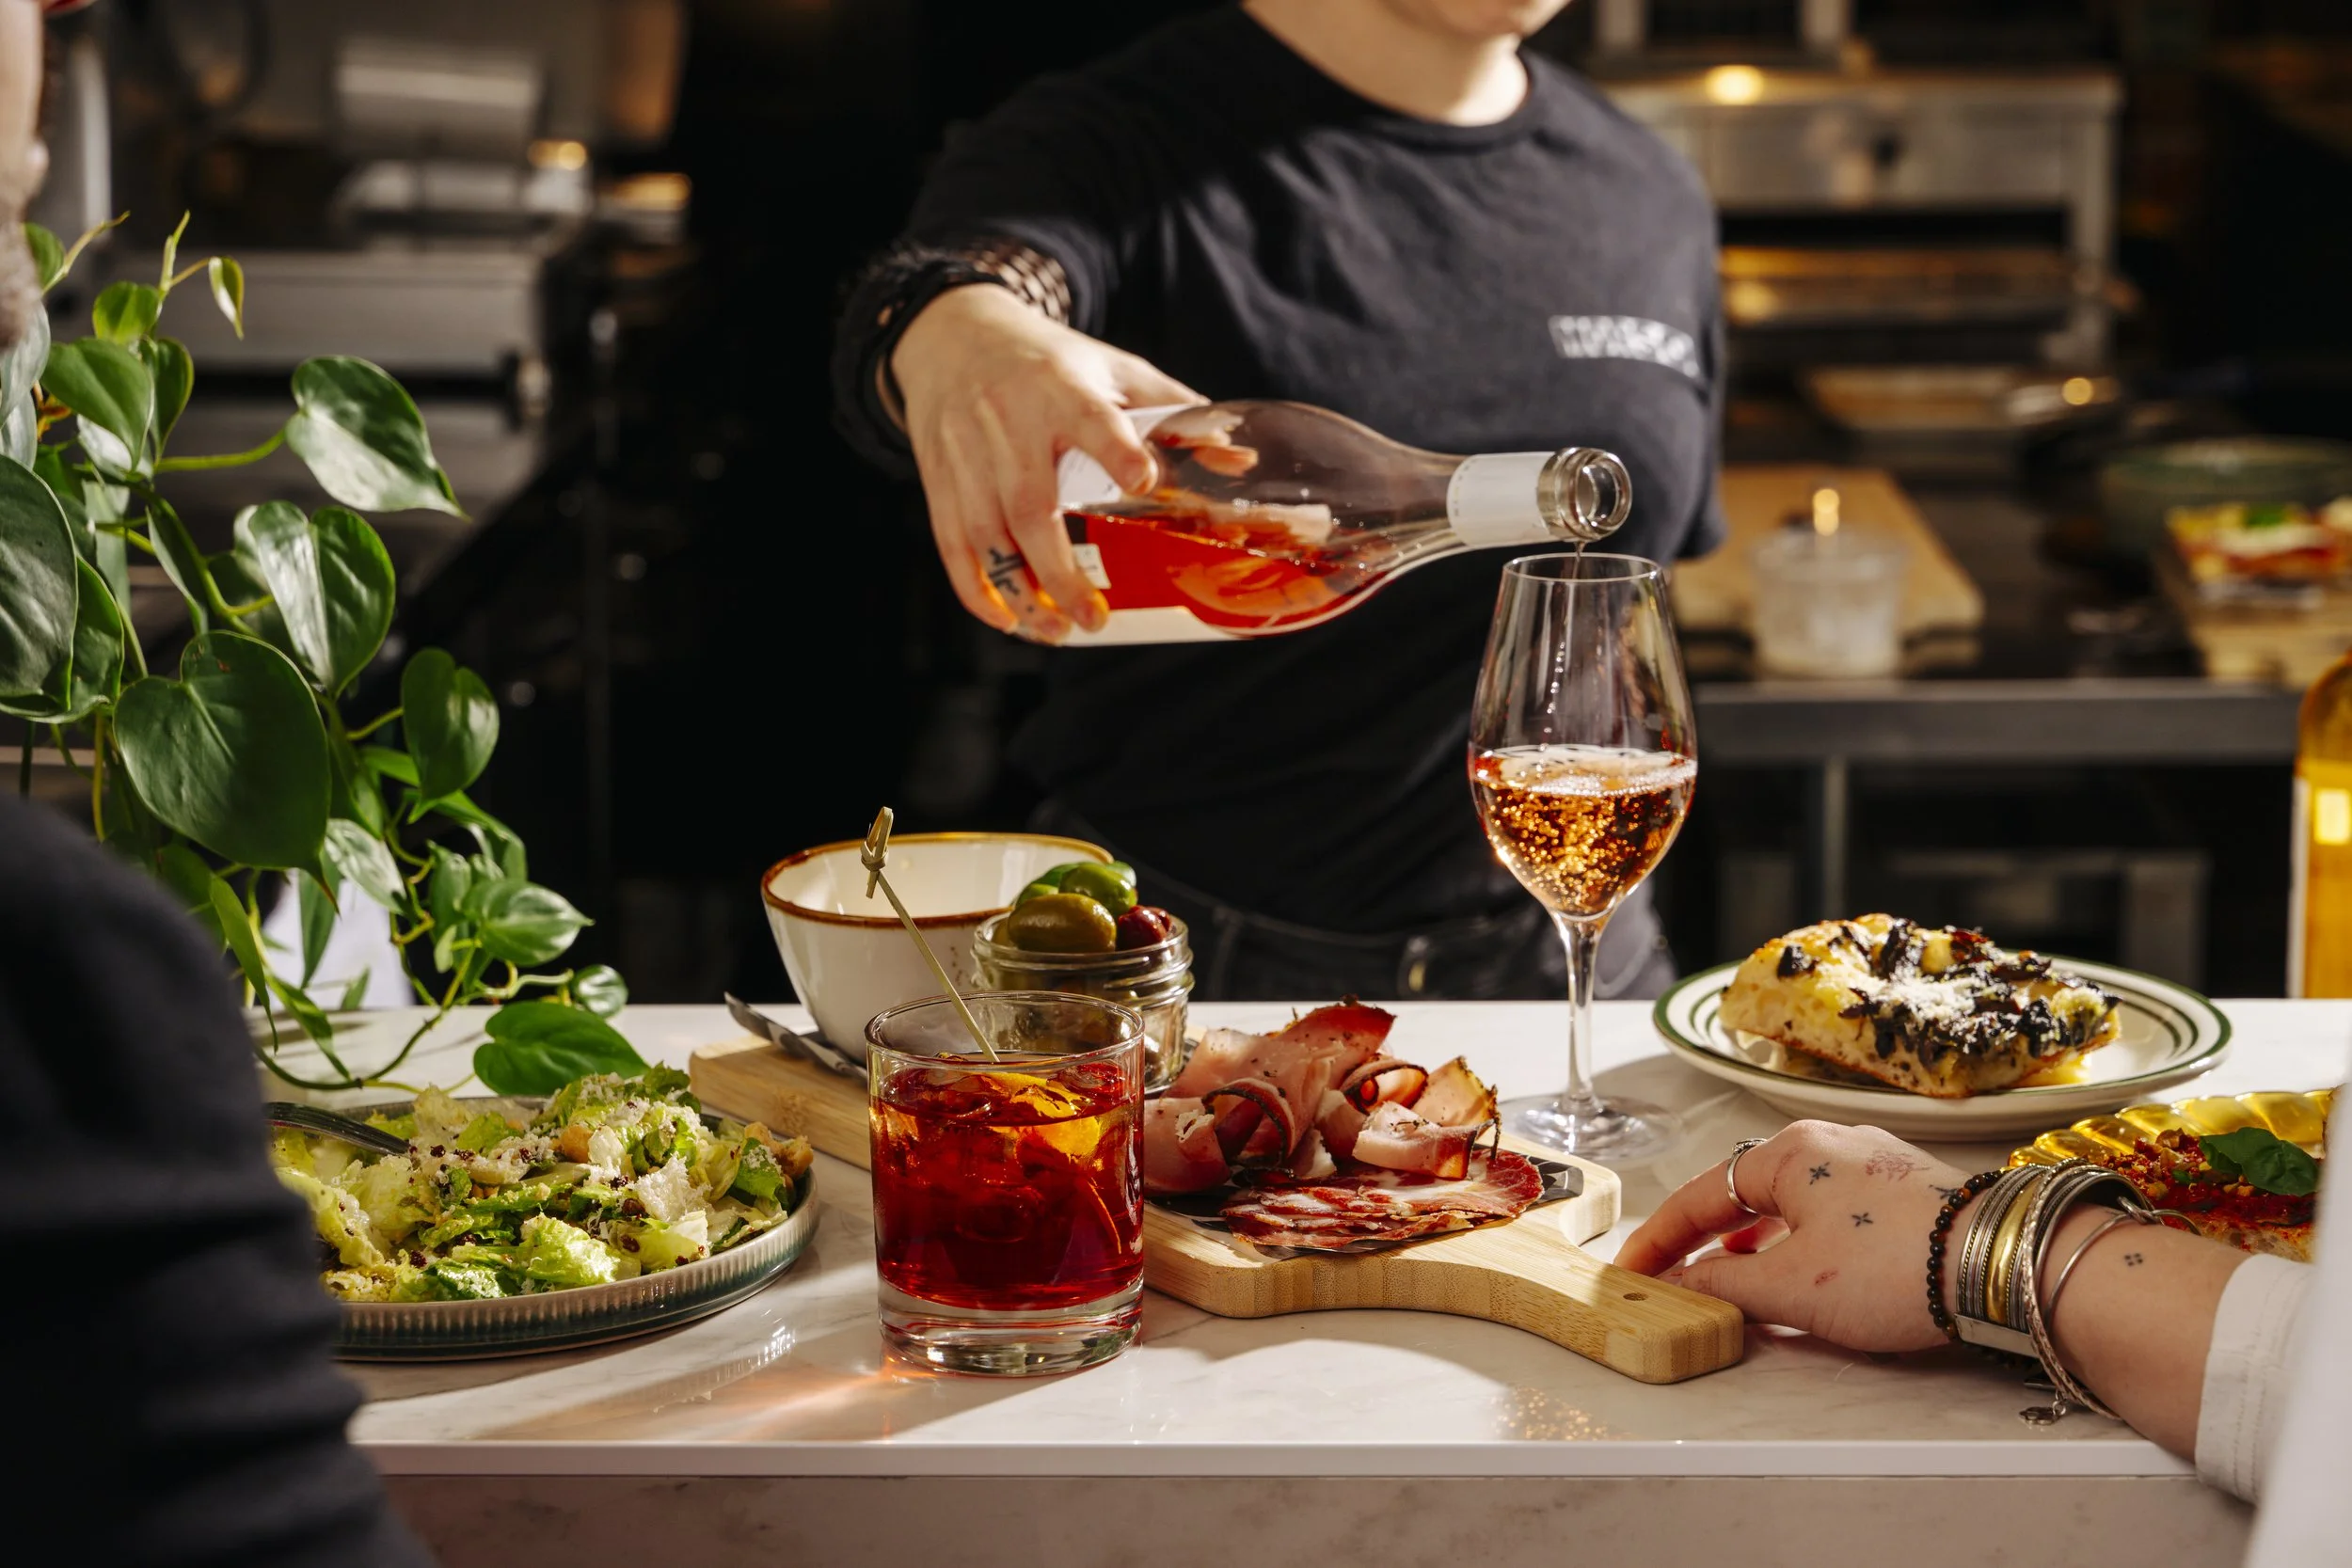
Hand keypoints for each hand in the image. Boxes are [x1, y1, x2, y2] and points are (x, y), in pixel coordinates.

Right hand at [891, 284, 1202, 641]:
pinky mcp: (941, 477)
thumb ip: (1171, 411)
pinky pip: (950, 542)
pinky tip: (1005, 620)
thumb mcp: (1111, 368)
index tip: (1143, 480)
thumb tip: (1239, 459)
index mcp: (1062, 389)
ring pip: (985, 534)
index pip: (1089, 419)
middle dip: (1058, 570)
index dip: (1114, 449)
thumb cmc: (1048, 362)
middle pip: (1030, 505)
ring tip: (1055, 634)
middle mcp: (1010, 422)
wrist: (954, 337)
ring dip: (1018, 592)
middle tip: (1094, 619)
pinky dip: (974, 588)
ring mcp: (969, 453)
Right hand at [1617, 1121, 1972, 1353]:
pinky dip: (1796, 1244)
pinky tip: (1800, 1275)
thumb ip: (1724, 1285)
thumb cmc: (1897, 1264)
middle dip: (1703, 1238)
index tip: (1632, 1272)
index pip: (1699, 1195)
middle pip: (1742, 1193)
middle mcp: (1827, 1145)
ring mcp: (1871, 1165)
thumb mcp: (1792, 1287)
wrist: (2004, 1262)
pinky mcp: (1905, 1192)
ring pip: (1788, 1205)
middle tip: (1671, 1277)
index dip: (1659, 1239)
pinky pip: (1827, 1214)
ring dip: (1752, 1244)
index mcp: (1788, 1152)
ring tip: (1730, 1283)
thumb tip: (1684, 1286)